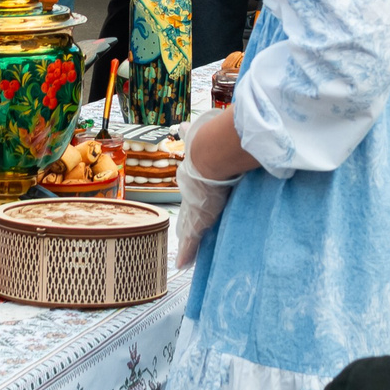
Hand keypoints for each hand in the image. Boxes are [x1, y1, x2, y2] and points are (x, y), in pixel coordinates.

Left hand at [175, 113, 249, 268]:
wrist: (207, 157)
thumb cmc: (204, 147)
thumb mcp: (195, 138)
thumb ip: (190, 133)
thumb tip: (182, 125)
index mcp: (190, 179)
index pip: (189, 193)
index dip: (190, 200)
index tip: (190, 206)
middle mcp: (189, 195)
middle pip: (187, 212)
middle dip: (186, 221)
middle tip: (186, 231)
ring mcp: (191, 209)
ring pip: (188, 228)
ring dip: (186, 240)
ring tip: (184, 252)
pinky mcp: (196, 221)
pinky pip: (191, 241)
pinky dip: (187, 252)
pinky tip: (183, 264)